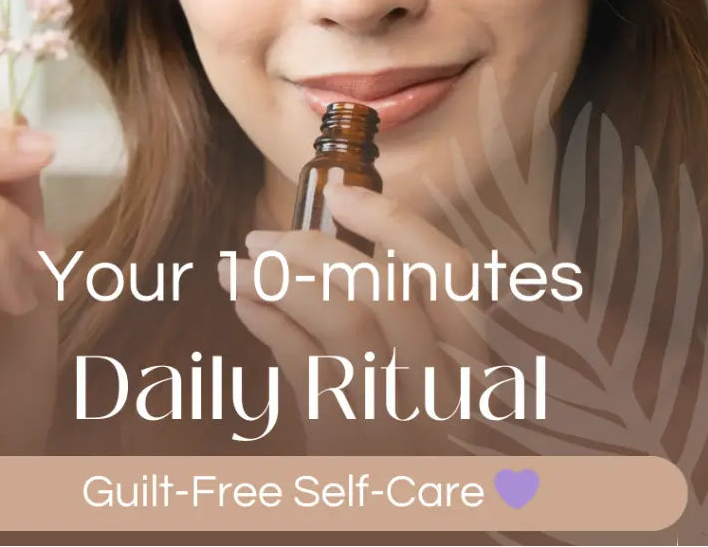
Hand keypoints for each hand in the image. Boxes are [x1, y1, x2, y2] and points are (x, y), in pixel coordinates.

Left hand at [221, 183, 486, 454]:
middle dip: (312, 249)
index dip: (395, 224)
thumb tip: (314, 262)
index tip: (341, 195)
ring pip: (345, 320)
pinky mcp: (354, 450)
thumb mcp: (416, 388)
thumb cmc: (408, 453)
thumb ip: (383, 329)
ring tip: (236, 268)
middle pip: (385, 287)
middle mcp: (447, 388)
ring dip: (281, 281)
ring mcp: (403, 421)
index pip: (449, 272)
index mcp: (471, 361)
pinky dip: (271, 328)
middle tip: (259, 238)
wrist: (400, 521)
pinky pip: (307, 372)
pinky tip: (246, 307)